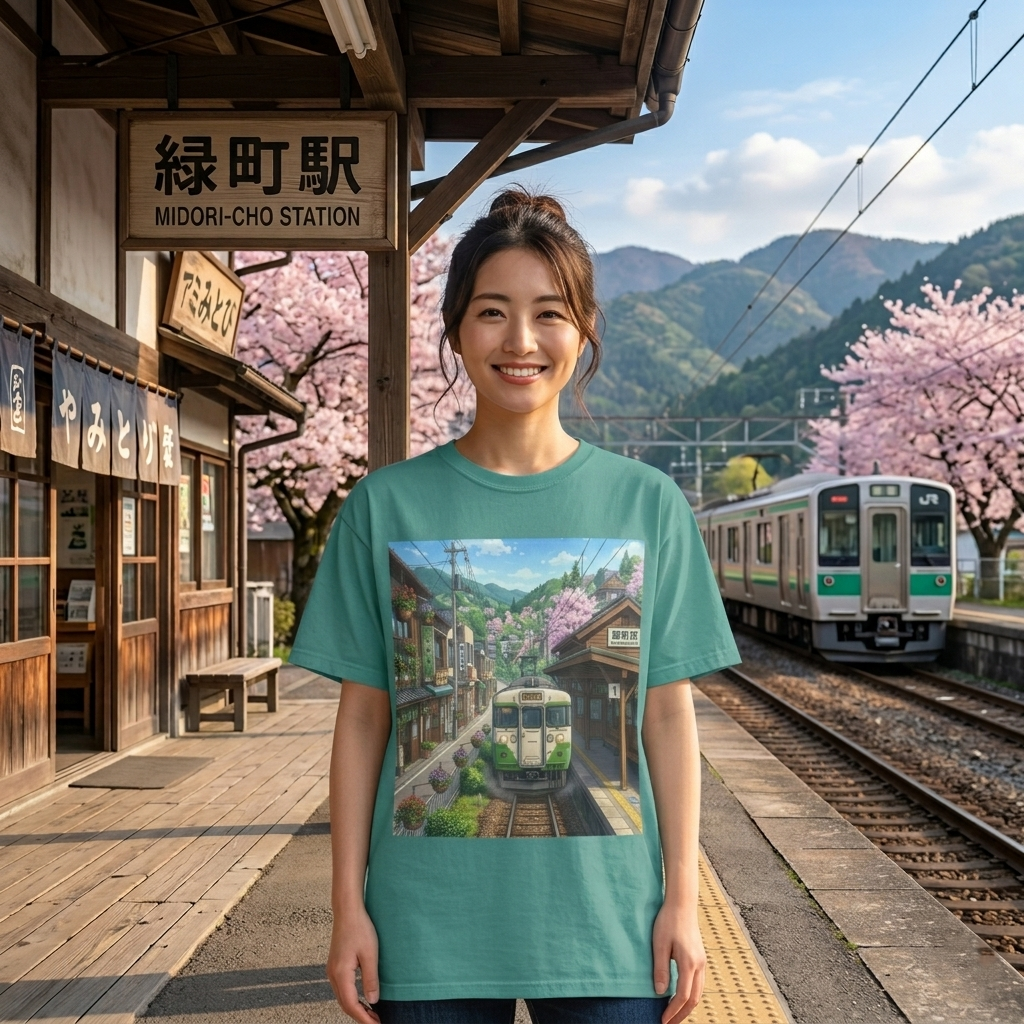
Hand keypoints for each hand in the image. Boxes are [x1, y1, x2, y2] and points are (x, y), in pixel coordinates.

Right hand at [326, 904, 380, 1023]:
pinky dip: (352, 998)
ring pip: (342, 997)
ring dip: (356, 1008)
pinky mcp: (335, 965)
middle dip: (360, 1016)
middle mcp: (332, 974)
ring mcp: (332, 970)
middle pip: (345, 1004)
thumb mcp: (370, 954)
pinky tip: (362, 998)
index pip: (351, 1005)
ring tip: (372, 1013)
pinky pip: (342, 988)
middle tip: (376, 1022)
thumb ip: (371, 979)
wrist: (347, 910)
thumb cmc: (360, 928)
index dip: (364, 1018)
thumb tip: (374, 1001)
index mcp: (340, 974)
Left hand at [653, 901, 705, 1022]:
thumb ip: (660, 969)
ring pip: (699, 992)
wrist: (682, 903)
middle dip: (682, 1014)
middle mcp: (699, 964)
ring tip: (674, 1015)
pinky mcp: (700, 957)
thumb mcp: (659, 944)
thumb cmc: (668, 921)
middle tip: (669, 1023)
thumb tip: (660, 993)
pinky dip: (691, 995)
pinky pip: (698, 983)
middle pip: (694, 998)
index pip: (683, 995)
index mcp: (689, 962)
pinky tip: (680, 997)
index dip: (673, 1010)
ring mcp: (702, 961)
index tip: (663, 1020)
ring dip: (687, 1006)